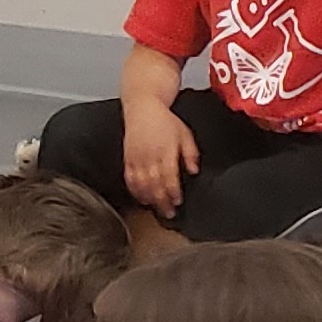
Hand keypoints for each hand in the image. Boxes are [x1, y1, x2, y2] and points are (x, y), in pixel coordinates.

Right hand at [121, 100, 196, 216]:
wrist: (142, 108)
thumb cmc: (164, 120)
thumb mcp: (185, 134)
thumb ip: (190, 154)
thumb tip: (193, 170)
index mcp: (165, 151)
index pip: (169, 178)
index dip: (173, 193)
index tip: (178, 201)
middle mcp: (150, 157)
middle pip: (155, 186)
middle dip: (162, 202)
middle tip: (169, 213)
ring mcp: (137, 159)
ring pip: (141, 185)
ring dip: (149, 199)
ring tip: (156, 209)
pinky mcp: (127, 159)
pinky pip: (129, 180)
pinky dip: (135, 191)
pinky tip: (141, 198)